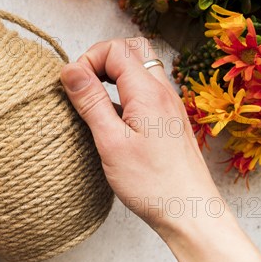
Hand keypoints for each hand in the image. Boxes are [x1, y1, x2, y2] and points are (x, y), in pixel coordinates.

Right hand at [60, 38, 223, 235]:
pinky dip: (125, 91)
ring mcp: (169, 105)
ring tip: (94, 99)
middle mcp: (163, 92)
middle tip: (84, 84)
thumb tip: (70, 69)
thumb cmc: (152, 184)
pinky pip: (146, 90)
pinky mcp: (170, 121)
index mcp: (148, 92)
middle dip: (103, 58)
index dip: (88, 59)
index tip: (73, 85)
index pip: (115, 49)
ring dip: (114, 74)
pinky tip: (113, 118)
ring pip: (141, 69)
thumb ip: (90, 102)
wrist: (190, 212)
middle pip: (133, 50)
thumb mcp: (111, 142)